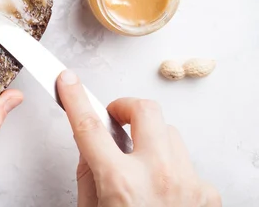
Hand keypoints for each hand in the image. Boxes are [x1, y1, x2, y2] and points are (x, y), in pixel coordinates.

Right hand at [57, 70, 220, 206]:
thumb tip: (90, 140)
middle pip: (144, 110)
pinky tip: (162, 189)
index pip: (89, 126)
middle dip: (125, 108)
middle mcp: (157, 176)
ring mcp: (188, 183)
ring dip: (150, 139)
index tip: (67, 81)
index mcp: (121, 183)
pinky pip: (185, 161)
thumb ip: (89, 171)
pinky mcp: (207, 193)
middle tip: (115, 119)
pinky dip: (170, 167)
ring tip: (140, 162)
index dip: (75, 98)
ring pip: (168, 133)